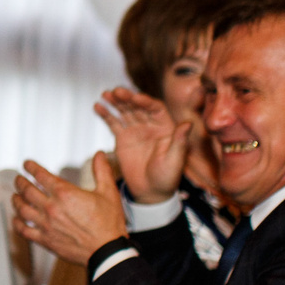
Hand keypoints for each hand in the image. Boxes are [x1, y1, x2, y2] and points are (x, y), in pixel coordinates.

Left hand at [13, 153, 129, 266]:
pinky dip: (16, 223)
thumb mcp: (108, 193)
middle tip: (18, 179)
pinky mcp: (45, 240)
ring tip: (15, 196)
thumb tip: (99, 155)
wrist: (107, 252)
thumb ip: (101, 171)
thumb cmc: (109, 225)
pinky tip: (16, 219)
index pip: (40, 175)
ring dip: (16, 200)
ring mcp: (46, 225)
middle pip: (26, 190)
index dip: (30, 167)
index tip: (27, 164)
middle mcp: (51, 208)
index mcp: (65, 194)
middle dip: (20, 182)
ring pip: (21, 208)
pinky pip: (23, 230)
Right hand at [95, 87, 189, 203]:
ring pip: (125, 111)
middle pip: (138, 106)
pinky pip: (113, 123)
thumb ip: (179, 141)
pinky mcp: (122, 138)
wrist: (151, 192)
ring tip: (106, 94)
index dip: (145, 101)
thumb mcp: (175, 160)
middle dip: (127, 98)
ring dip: (115, 102)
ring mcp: (136, 130)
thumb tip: (187, 123)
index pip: (155, 108)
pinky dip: (106, 114)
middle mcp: (150, 125)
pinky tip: (98, 106)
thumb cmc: (167, 177)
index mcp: (166, 127)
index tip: (135, 97)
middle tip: (117, 92)